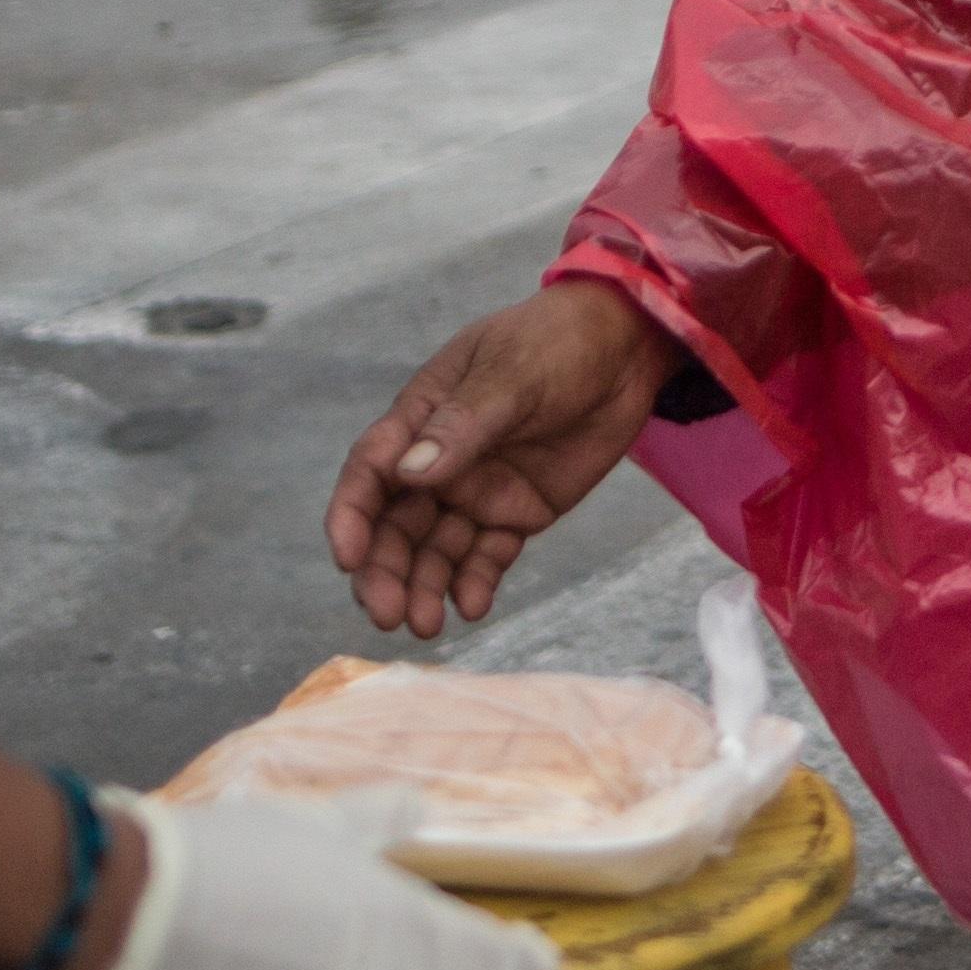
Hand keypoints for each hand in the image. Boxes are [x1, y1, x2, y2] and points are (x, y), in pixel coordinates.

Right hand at [330, 281, 666, 639]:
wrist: (625, 350)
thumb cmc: (557, 343)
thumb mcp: (510, 375)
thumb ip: (462, 425)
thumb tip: (408, 472)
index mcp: (421, 418)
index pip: (370, 472)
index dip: (351, 517)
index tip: (346, 558)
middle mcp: (440, 462)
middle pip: (395, 525)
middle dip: (385, 572)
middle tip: (388, 616)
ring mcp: (478, 490)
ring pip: (436, 550)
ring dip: (425, 587)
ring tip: (427, 625)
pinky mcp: (517, 512)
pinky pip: (488, 555)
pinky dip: (476, 581)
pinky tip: (473, 606)